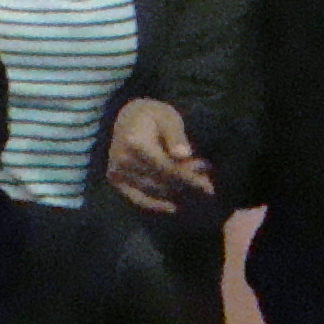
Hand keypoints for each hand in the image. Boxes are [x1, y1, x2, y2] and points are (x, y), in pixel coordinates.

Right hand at [105, 98, 213, 214]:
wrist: (127, 117)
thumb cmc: (152, 116)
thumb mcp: (168, 118)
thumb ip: (176, 136)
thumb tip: (184, 155)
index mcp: (135, 142)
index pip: (167, 167)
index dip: (189, 178)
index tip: (208, 187)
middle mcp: (123, 159)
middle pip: (162, 180)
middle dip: (186, 183)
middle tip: (207, 180)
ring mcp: (117, 170)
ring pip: (154, 189)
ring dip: (177, 190)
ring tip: (196, 182)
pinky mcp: (115, 178)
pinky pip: (136, 197)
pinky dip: (154, 204)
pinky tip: (172, 207)